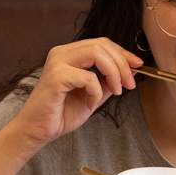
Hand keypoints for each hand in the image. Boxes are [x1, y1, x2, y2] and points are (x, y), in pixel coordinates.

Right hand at [12, 38, 141, 145]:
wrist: (38, 131)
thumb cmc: (60, 114)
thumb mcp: (93, 96)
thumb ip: (108, 82)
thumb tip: (130, 70)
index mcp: (69, 54)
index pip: (101, 43)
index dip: (122, 53)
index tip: (137, 66)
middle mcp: (61, 53)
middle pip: (102, 45)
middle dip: (122, 64)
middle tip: (129, 84)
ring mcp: (57, 62)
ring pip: (97, 53)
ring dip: (114, 73)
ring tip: (117, 91)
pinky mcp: (56, 76)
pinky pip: (88, 77)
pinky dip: (96, 92)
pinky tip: (91, 103)